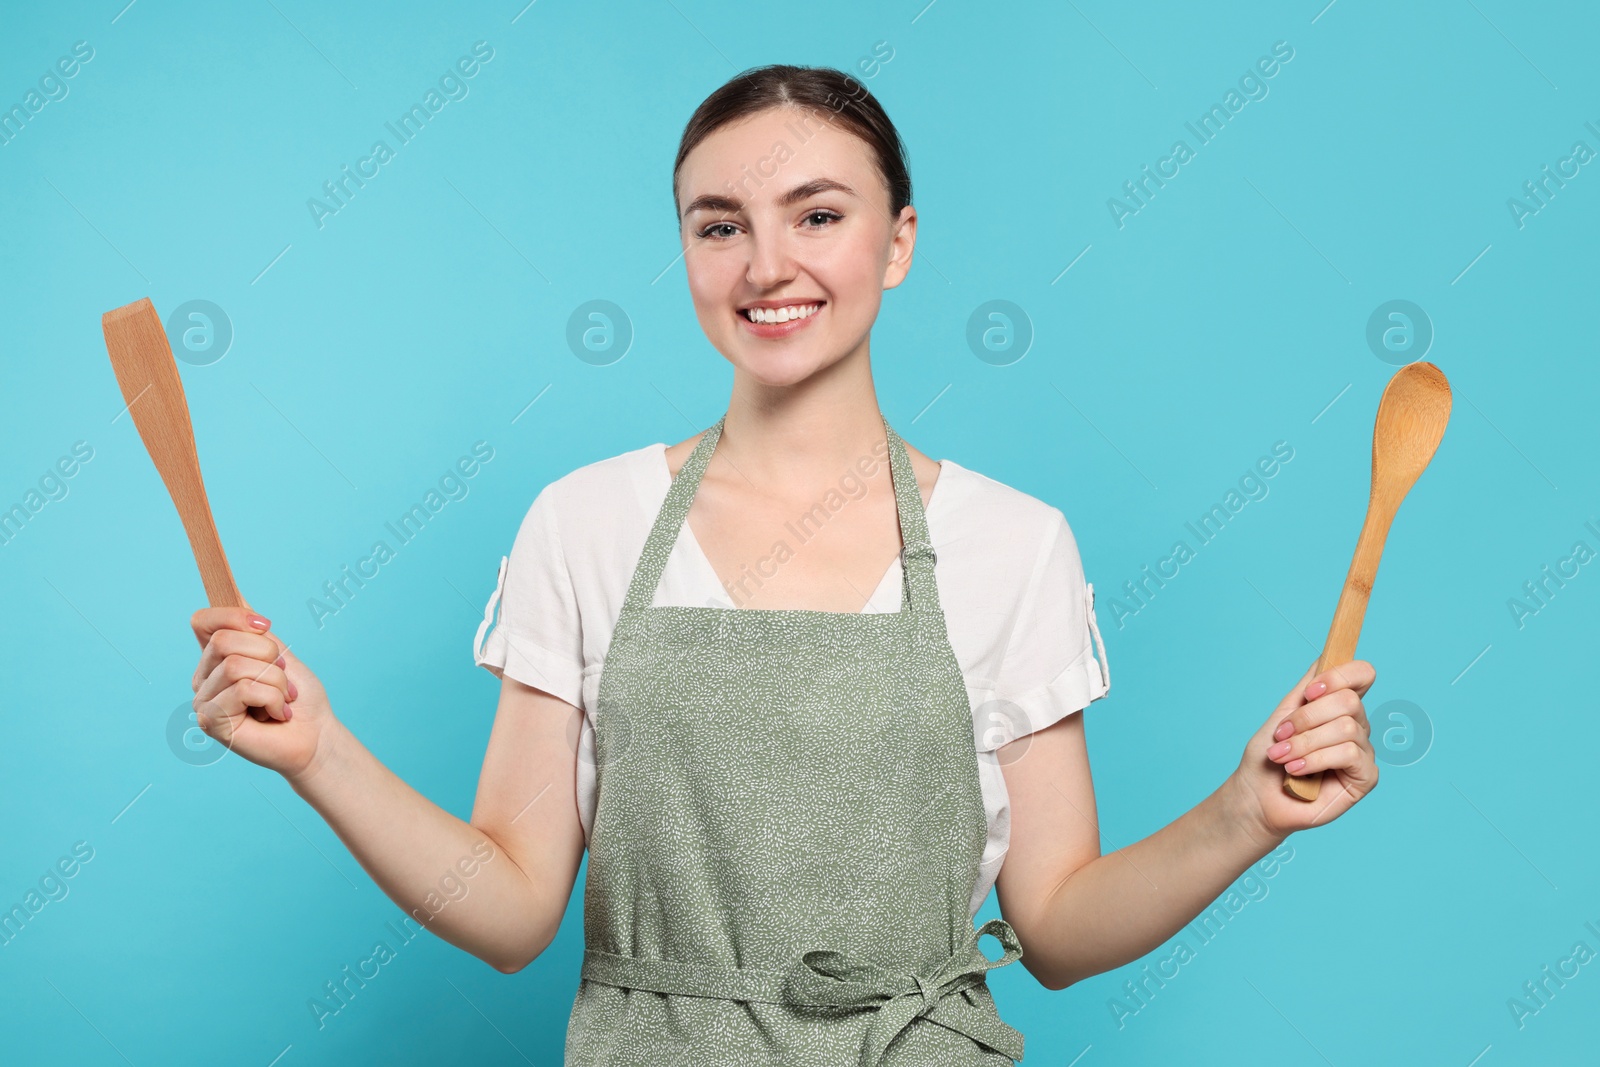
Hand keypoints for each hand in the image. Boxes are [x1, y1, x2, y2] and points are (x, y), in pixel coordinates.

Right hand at [190, 607, 335, 782]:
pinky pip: (244, 690)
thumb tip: (237, 597)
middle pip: (223, 641)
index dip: (234, 616)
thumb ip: (254, 631)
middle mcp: (202, 679)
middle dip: (268, 655)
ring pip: (236, 666)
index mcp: (215, 659)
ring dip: (275, 681)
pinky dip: (273, 699)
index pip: (202, 621)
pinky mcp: (211, 722)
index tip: (265, 626)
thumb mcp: (279, 654)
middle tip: (282, 679)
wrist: (316, 734)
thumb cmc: (299, 697)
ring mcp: (203, 701)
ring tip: (281, 699)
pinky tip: (276, 715)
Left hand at [1227, 659, 1378, 841]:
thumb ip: (1306, 688)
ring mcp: (1363, 752)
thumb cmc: (1268, 757)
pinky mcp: (1366, 777)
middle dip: (1307, 717)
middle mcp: (1356, 726)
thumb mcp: (1283, 714)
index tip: (1310, 691)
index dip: (1341, 675)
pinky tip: (1295, 770)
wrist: (1257, 796)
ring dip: (1304, 742)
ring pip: (1345, 728)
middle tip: (1281, 735)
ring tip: (1282, 757)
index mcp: (1339, 706)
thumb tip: (1325, 657)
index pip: (1362, 675)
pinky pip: (1348, 754)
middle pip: (1349, 701)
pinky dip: (1314, 759)